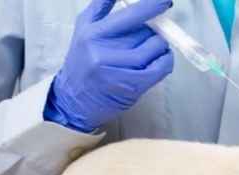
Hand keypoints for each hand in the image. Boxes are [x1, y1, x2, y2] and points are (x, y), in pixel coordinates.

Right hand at [44, 0, 174, 132]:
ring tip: (156, 48)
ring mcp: (116, 70)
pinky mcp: (130, 87)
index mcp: (92, 33)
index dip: (151, 6)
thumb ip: (100, 8)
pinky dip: (165, 62)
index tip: (165, 2)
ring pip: (152, 48)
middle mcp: (102, 50)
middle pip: (143, 31)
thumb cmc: (82, 64)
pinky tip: (163, 60)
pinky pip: (158, 69)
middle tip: (154, 34)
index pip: (128, 14)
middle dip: (154, 31)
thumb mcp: (83, 30)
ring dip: (160, 46)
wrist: (73, 101)